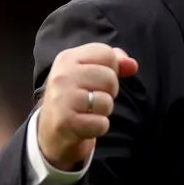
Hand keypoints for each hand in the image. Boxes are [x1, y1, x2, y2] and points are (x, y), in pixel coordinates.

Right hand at [38, 43, 138, 170]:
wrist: (51, 130)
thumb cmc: (77, 96)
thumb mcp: (91, 72)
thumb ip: (115, 63)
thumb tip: (132, 65)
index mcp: (67, 58)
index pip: (107, 54)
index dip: (111, 68)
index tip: (97, 79)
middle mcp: (62, 75)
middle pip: (110, 78)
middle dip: (110, 91)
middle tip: (93, 98)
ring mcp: (61, 99)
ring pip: (107, 102)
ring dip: (104, 110)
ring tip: (88, 111)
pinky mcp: (65, 122)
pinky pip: (101, 123)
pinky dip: (99, 127)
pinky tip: (86, 125)